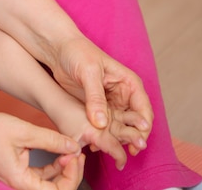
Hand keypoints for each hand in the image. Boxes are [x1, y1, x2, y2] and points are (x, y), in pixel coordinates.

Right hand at [0, 112, 84, 189]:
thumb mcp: (23, 131)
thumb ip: (51, 140)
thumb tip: (73, 146)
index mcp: (20, 182)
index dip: (72, 175)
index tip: (74, 154)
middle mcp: (18, 185)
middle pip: (55, 189)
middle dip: (71, 172)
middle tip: (77, 152)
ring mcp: (16, 180)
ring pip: (48, 182)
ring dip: (62, 168)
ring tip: (70, 150)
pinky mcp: (15, 172)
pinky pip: (38, 175)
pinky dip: (50, 165)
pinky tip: (57, 151)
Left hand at [51, 36, 152, 152]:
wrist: (58, 49)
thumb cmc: (77, 53)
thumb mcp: (88, 73)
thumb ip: (95, 98)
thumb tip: (101, 123)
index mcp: (128, 83)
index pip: (143, 110)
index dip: (143, 128)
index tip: (137, 142)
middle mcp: (122, 95)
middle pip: (133, 123)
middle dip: (130, 138)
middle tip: (125, 152)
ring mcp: (109, 103)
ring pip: (118, 127)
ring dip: (114, 139)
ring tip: (104, 149)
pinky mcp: (95, 108)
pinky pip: (102, 126)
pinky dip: (100, 135)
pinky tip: (93, 144)